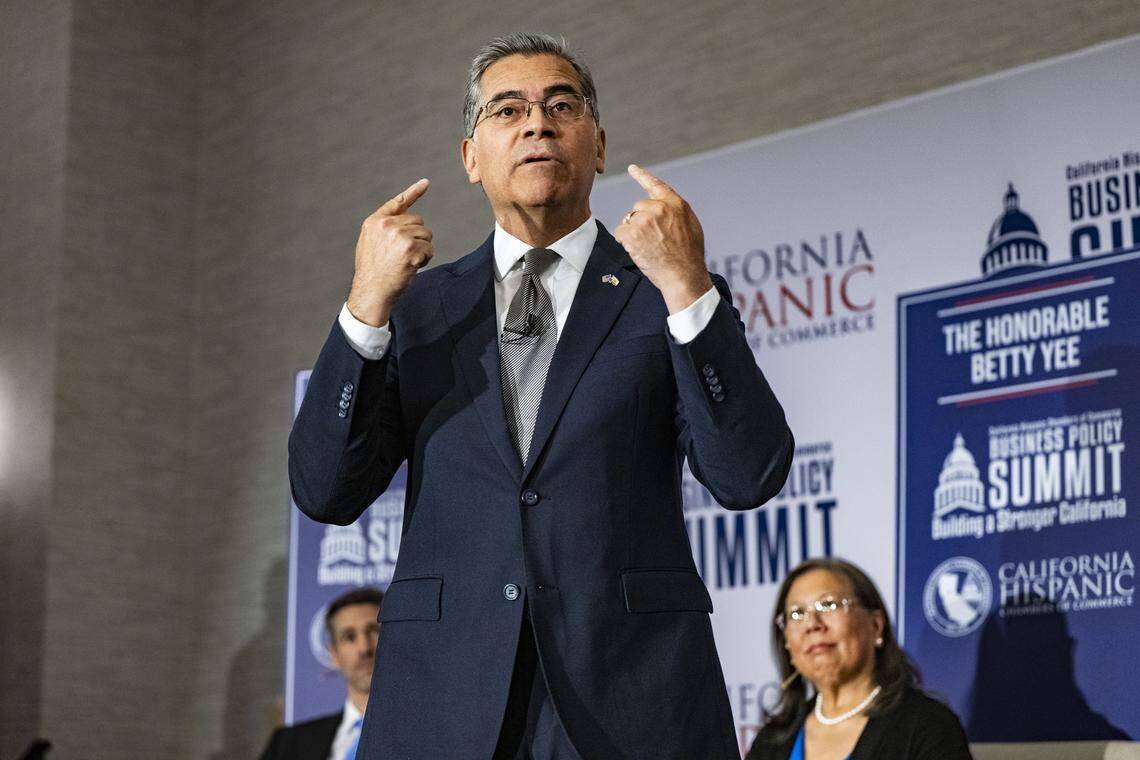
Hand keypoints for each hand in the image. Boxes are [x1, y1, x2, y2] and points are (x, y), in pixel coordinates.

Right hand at [347, 178, 432, 326]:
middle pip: (418, 221)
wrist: (372, 290)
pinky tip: (412, 267)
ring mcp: (399, 235)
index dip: (413, 192)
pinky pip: (429, 248)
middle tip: (405, 255)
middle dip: (418, 237)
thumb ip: (384, 229)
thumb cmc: (373, 271)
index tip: (426, 183)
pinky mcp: (410, 248)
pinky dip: (425, 258)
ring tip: (407, 261)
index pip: (397, 203)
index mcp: (374, 222)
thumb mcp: (370, 243)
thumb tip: (406, 223)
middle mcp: (386, 225)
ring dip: (423, 249)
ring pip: (426, 234)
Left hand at [613, 164, 712, 313]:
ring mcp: (644, 220)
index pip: (656, 185)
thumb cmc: (689, 255)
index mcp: (675, 204)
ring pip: (629, 220)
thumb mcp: (691, 225)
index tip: (632, 169)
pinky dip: (625, 242)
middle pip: (638, 207)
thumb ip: (675, 212)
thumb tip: (664, 208)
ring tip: (648, 247)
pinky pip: (620, 233)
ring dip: (633, 233)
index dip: (642, 176)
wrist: (683, 275)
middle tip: (652, 239)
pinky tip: (639, 250)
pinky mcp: (632, 233)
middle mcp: (659, 208)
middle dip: (640, 221)